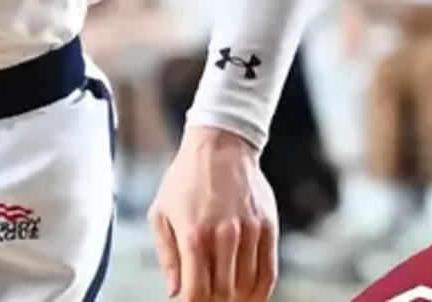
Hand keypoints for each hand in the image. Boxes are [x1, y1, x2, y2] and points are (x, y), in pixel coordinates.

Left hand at [149, 127, 278, 300]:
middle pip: (223, 293)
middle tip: (207, 299)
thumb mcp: (161, 213)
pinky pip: (269, 272)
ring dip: (236, 299)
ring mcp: (250, 232)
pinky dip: (260, 292)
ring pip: (247, 286)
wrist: (220, 144)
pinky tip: (249, 296)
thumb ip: (168, 256)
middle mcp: (224, 236)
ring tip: (226, 298)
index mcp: (194, 235)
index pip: (196, 292)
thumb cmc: (185, 179)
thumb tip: (175, 291)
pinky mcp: (268, 227)